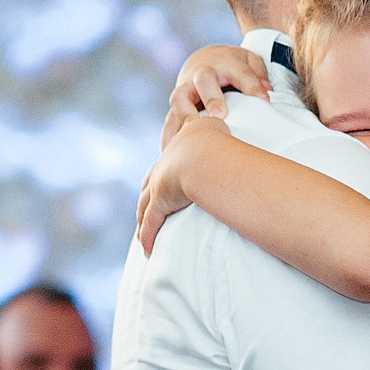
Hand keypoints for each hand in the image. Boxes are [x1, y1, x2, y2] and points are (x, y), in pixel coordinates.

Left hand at [136, 115, 228, 256]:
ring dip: (142, 219)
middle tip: (144, 205)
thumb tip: (227, 119)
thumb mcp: (215, 126)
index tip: (159, 176)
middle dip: (147, 194)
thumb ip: (217, 124)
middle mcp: (164, 167)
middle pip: (149, 184)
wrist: (204, 154)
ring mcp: (159, 186)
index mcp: (178, 149)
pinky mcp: (160, 203)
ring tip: (141, 231)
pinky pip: (151, 224)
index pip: (167, 161)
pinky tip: (146, 251)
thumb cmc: (217, 140)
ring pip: (145, 206)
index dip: (162, 171)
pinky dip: (147, 237)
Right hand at [163, 44, 269, 142]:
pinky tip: (172, 155)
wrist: (205, 59)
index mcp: (224, 63)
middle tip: (219, 116)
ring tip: (193, 138)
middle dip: (211, 97)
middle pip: (203, 80)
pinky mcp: (177, 106)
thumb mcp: (249, 62)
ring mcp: (186, 89)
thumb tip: (265, 94)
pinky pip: (169, 121)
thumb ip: (257, 76)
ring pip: (179, 99)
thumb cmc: (232, 65)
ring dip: (186, 117)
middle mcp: (201, 74)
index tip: (264, 99)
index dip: (252, 84)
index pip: (240, 72)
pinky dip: (170, 137)